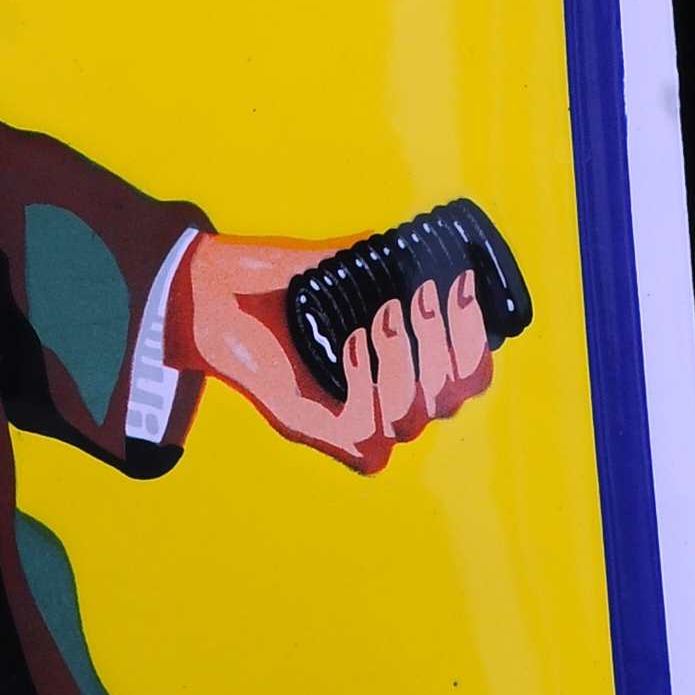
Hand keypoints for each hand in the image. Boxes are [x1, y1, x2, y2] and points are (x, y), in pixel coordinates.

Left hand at [169, 230, 494, 472]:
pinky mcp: (318, 431)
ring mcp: (355, 418)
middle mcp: (389, 396)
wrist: (219, 291)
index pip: (473, 373)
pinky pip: (370, 442)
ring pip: (413, 418)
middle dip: (444, 344)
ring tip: (375, 315)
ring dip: (403, 361)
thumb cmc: (286, 279)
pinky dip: (364, 391)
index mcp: (410, 359)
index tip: (458, 286)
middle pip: (453, 397)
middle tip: (419, 296)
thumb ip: (401, 264)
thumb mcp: (351, 263)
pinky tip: (345, 347)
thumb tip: (449, 252)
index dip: (475, 336)